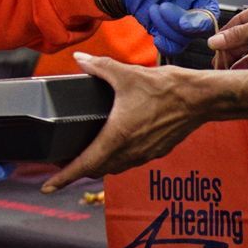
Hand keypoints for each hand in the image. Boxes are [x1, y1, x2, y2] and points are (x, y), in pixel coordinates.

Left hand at [42, 55, 206, 189]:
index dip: (63, 178)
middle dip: (77, 170)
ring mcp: (144, 155)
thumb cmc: (165, 88)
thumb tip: (80, 59)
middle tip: (61, 163)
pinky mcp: (156, 152)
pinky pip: (130, 162)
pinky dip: (116, 158)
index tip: (48, 187)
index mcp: (117, 136)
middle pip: (96, 170)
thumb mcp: (126, 74)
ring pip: (114, 168)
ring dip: (98, 165)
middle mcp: (129, 152)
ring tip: (85, 155)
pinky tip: (114, 145)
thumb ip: (99, 67)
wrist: (200, 99)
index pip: (84, 165)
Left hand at [121, 0, 218, 54]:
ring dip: (165, 29)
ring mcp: (181, 23)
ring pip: (183, 40)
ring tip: (152, 9)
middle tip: (160, 7)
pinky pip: (172, 47)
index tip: (184, 23)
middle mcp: (194, 11)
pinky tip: (154, 33)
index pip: (209, 15)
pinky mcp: (167, 32)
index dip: (199, 22)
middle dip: (177, 24)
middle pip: (198, 31)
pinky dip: (163, 43)